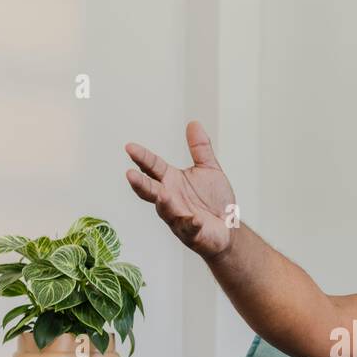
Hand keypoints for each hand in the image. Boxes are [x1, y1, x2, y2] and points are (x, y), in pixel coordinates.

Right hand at [125, 121, 237, 257]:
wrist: (227, 227)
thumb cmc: (214, 200)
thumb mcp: (208, 169)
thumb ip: (200, 149)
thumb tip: (194, 123)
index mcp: (171, 181)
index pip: (153, 167)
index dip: (142, 158)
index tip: (129, 147)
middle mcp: (170, 199)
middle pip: (151, 191)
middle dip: (140, 184)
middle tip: (130, 174)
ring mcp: (178, 217)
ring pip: (166, 211)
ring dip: (164, 204)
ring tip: (163, 195)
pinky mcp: (192, 233)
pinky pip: (189, 229)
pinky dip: (190, 224)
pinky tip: (194, 219)